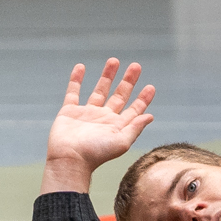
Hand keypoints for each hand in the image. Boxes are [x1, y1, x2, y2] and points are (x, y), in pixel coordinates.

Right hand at [41, 59, 155, 194]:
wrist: (69, 159)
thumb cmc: (96, 154)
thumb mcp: (122, 142)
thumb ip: (136, 127)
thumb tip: (151, 116)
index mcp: (117, 125)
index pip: (134, 109)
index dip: (142, 99)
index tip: (150, 87)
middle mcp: (103, 118)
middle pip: (119, 95)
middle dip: (128, 81)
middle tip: (136, 66)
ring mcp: (86, 114)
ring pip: (99, 90)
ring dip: (107, 76)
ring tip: (114, 60)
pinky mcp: (69, 112)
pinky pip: (73, 92)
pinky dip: (76, 80)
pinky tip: (81, 67)